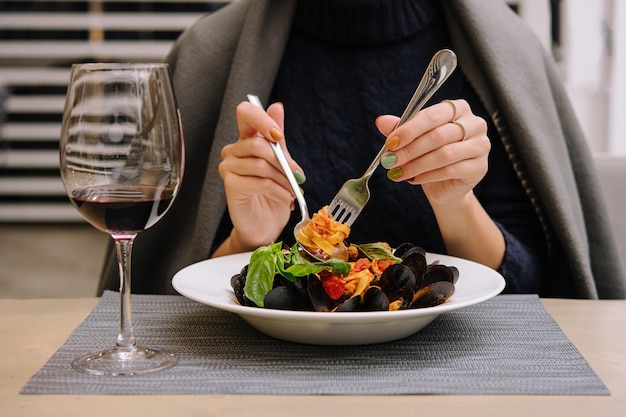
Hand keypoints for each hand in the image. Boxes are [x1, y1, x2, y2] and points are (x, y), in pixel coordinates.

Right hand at [216, 101, 303, 253]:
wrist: (265, 225)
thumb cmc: (272, 195)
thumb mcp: (282, 163)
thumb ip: (278, 138)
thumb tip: (277, 106)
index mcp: (246, 140)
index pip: (246, 113)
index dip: (262, 119)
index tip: (278, 136)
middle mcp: (233, 151)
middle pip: (258, 145)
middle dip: (283, 162)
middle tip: (297, 176)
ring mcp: (228, 168)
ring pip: (261, 165)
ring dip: (283, 180)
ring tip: (293, 191)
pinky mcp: (230, 185)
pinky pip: (260, 182)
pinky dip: (278, 191)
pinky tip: (286, 199)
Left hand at [376, 99, 503, 268]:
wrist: (446, 185)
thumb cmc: (430, 156)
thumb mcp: (413, 140)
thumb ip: (400, 129)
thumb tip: (381, 121)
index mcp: (457, 108)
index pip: (432, 115)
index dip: (409, 129)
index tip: (390, 142)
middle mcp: (474, 123)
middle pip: (438, 135)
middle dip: (409, 149)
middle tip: (389, 160)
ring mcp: (481, 145)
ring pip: (444, 154)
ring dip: (416, 165)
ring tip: (398, 172)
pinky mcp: (480, 167)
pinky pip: (450, 170)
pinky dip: (427, 176)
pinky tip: (413, 179)